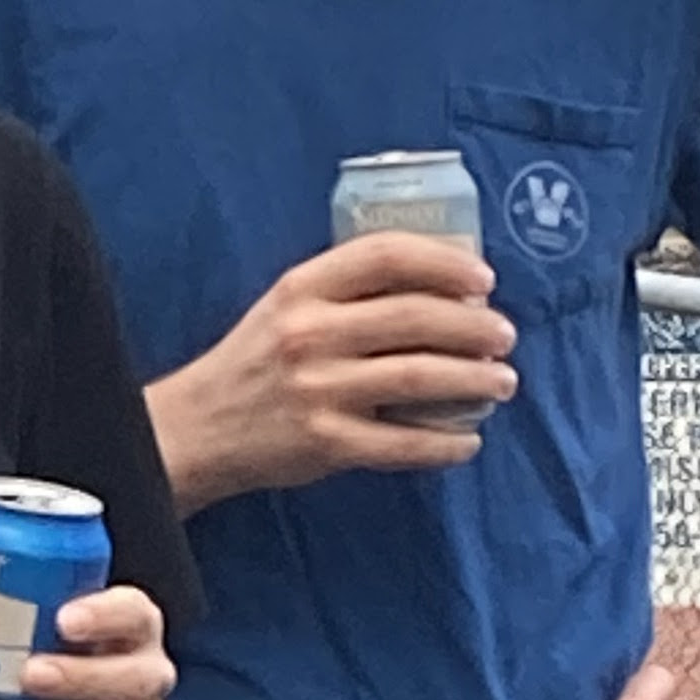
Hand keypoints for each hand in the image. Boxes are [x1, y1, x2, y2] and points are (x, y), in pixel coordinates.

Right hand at [151, 232, 516, 506]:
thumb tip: (439, 287)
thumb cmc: (253, 364)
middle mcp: (310, 334)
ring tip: (502, 382)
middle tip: (504, 337)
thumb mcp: (285, 307)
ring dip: (475, 379)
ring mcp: (319, 391)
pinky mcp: (326, 444)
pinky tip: (468, 440)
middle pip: (416, 317)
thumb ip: (346, 292)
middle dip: (476, 327)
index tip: (483, 280)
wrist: (195, 430)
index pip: (387, 256)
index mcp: (302, 289)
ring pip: (421, 377)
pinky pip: (405, 443)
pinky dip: (446, 443)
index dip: (446, 263)